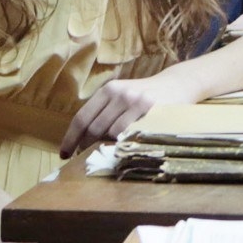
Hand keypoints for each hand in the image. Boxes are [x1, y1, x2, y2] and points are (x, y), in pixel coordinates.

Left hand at [62, 72, 181, 156]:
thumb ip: (105, 111)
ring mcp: (134, 100)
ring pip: (110, 132)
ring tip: (106, 153)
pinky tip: (124, 146)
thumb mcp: (122, 96)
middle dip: (86, 146)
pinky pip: (129, 132)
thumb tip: (81, 139)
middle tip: (84, 158)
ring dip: (106, 145)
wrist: (177, 83)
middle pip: (93, 127)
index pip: (81, 118)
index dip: (70, 138)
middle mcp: (118, 93)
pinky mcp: (149, 108)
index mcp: (108, 90)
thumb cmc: (146, 95)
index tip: (64, 154)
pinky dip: (123, 142)